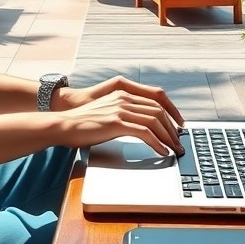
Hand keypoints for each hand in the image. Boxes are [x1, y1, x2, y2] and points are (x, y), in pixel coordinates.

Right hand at [52, 76, 184, 156]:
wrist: (64, 124)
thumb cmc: (84, 123)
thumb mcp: (107, 112)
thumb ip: (123, 113)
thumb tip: (141, 127)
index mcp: (123, 93)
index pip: (155, 100)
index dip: (171, 113)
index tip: (178, 126)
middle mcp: (124, 98)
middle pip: (158, 110)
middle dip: (172, 128)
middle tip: (179, 142)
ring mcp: (120, 109)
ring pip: (154, 121)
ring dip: (168, 137)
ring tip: (174, 149)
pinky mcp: (116, 123)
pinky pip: (144, 132)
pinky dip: (157, 143)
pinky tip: (162, 151)